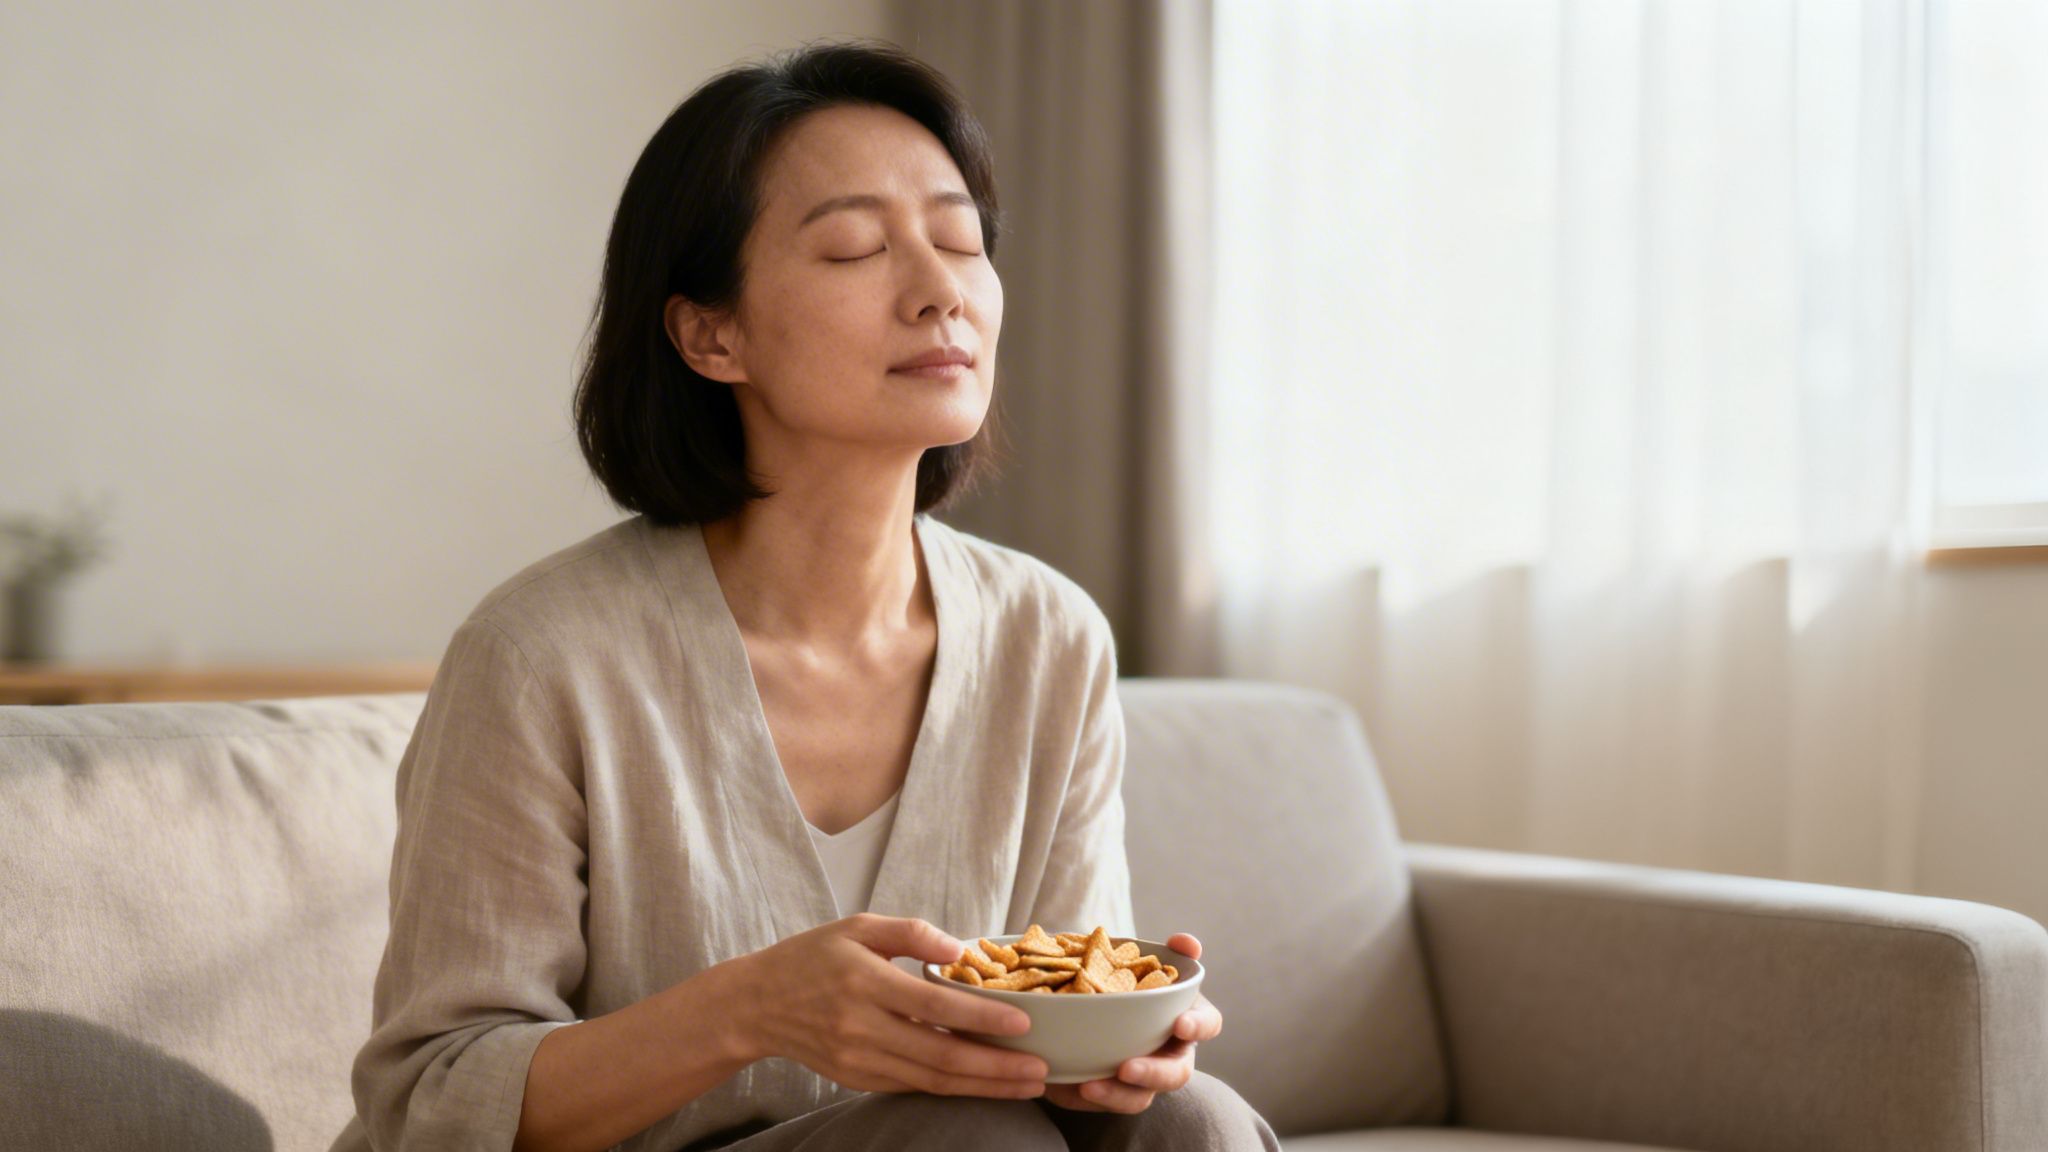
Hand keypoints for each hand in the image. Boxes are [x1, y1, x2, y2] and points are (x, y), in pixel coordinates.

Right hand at [731, 913, 1047, 1098]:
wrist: (756, 1004)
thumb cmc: (812, 957)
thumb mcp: (859, 926)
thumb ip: (912, 933)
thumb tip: (962, 949)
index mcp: (866, 981)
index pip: (935, 1005)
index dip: (983, 1018)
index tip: (1024, 1023)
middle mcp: (862, 1026)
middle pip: (940, 1054)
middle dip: (996, 1067)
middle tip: (1040, 1069)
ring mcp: (858, 1059)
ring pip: (931, 1080)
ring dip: (982, 1086)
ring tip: (1024, 1085)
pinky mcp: (856, 1079)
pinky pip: (912, 1086)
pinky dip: (951, 1088)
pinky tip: (982, 1085)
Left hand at [1042, 933, 1222, 1113]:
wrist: (1088, 1000)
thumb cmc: (1128, 981)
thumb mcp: (1145, 963)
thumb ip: (1170, 953)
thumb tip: (1186, 944)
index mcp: (1185, 1020)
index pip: (1207, 1024)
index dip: (1198, 1026)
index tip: (1179, 1023)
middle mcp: (1169, 1055)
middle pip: (1175, 1075)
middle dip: (1152, 1073)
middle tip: (1126, 1068)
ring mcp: (1141, 1081)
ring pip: (1137, 1099)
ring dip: (1115, 1095)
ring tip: (1088, 1086)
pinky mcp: (1108, 1093)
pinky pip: (1096, 1103)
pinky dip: (1078, 1097)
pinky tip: (1062, 1085)